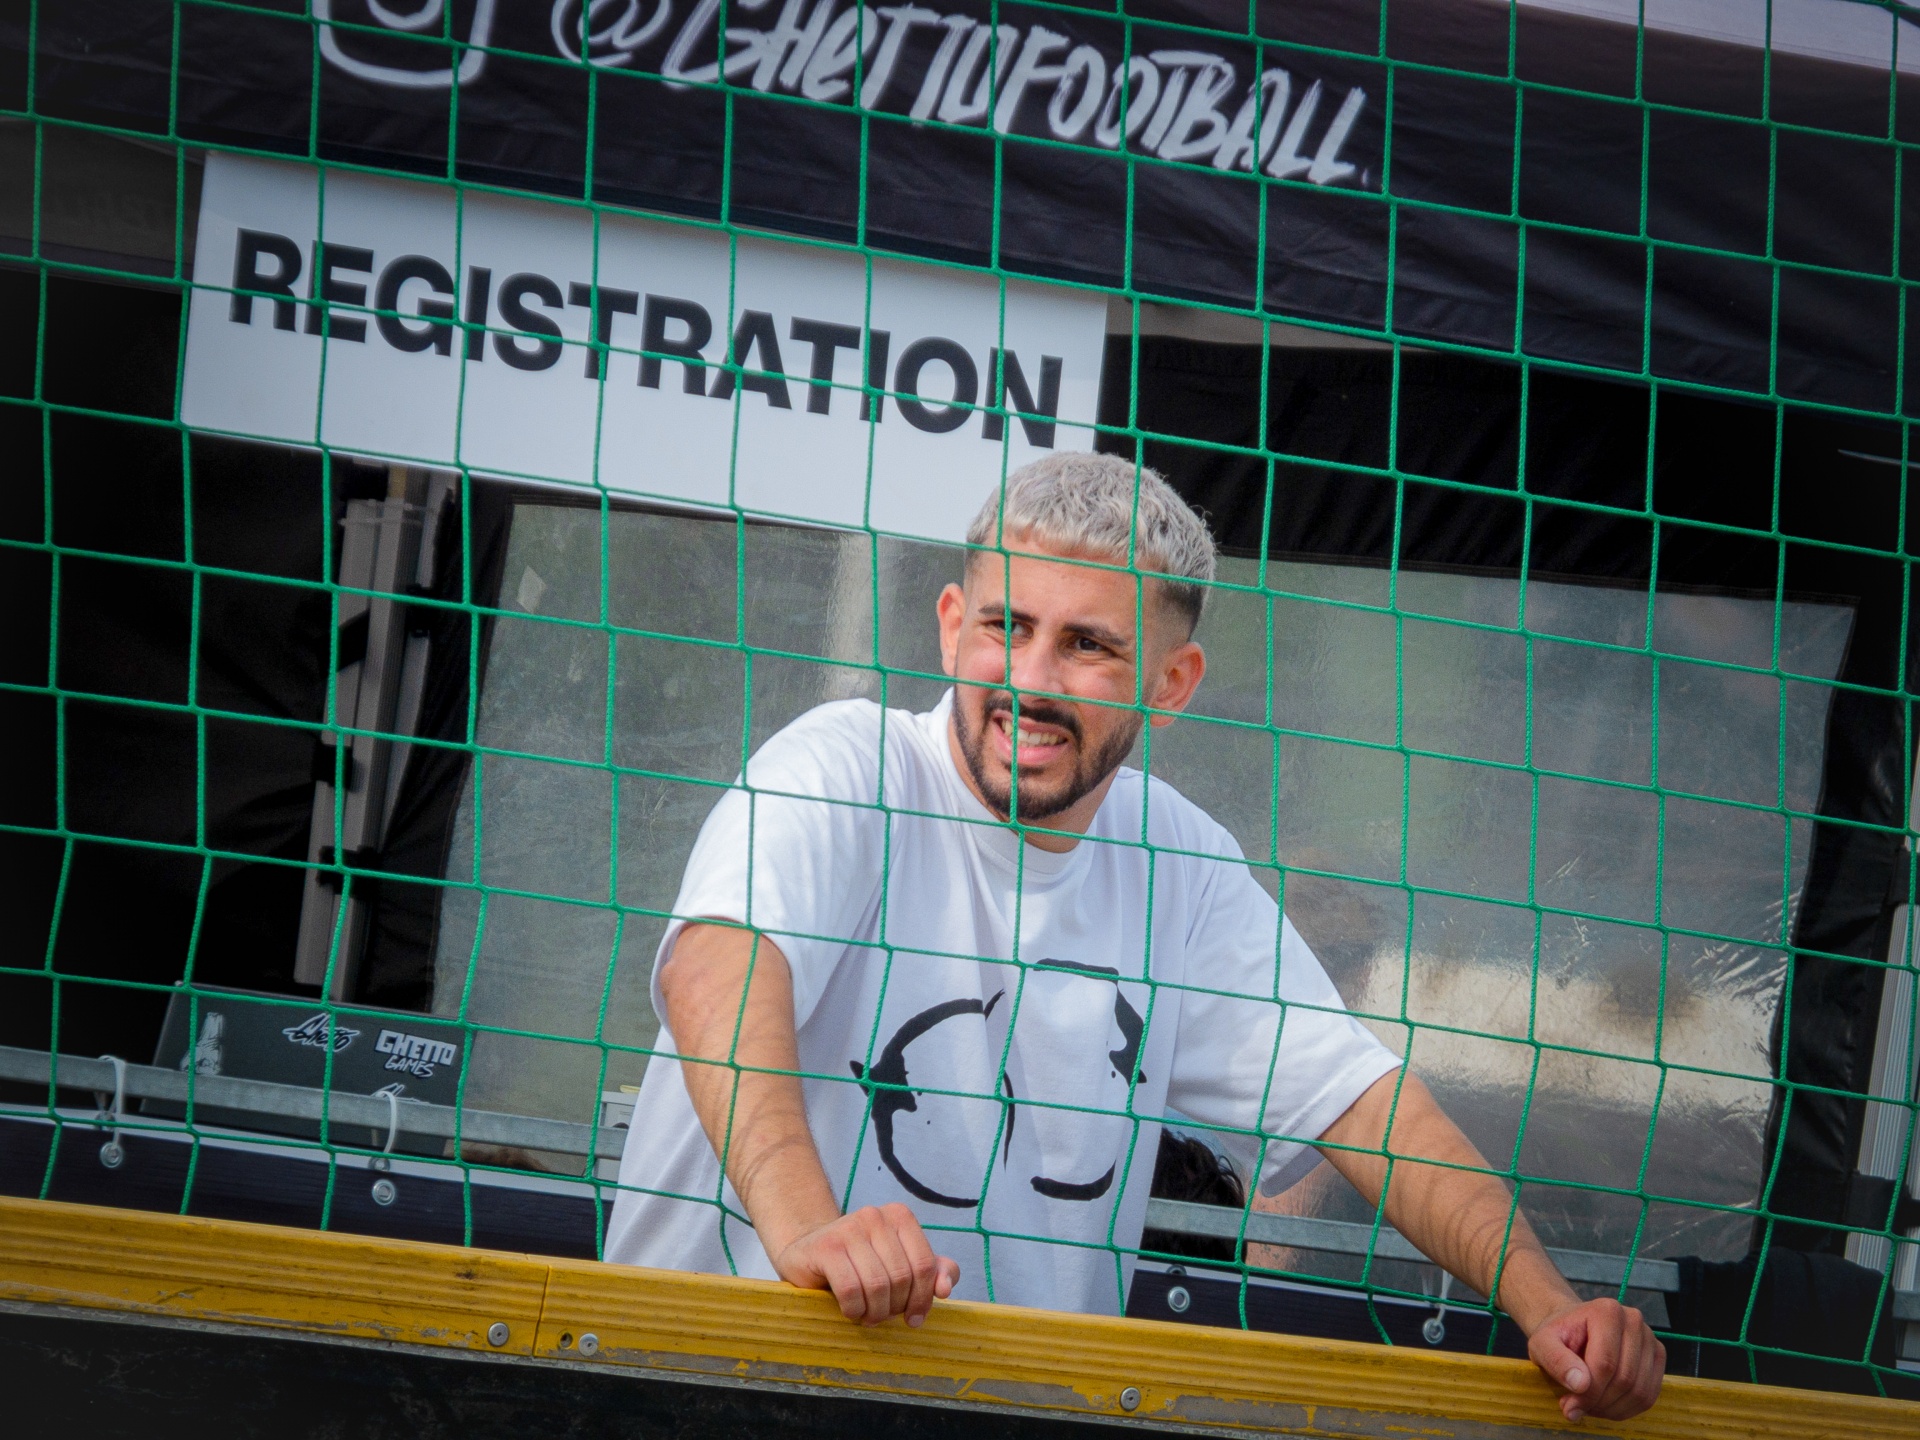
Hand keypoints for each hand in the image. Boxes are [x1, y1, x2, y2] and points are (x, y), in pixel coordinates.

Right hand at [771, 1203, 960, 1326]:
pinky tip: (850, 1311)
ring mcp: (848, 1228)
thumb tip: (945, 1289)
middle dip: (895, 1307)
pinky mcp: (826, 1248)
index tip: (913, 1319)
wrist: (808, 1253)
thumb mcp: (899, 1265)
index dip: (923, 1298)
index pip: (925, 1264)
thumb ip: (931, 1273)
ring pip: (877, 1285)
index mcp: (900, 1216)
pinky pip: (850, 1289)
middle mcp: (875, 1216)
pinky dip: (854, 1309)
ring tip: (867, 1316)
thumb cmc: (860, 1264)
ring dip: (874, 1312)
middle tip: (882, 1317)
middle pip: (902, 1277)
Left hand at [1527, 1297, 1665, 1421]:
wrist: (1573, 1329)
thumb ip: (1557, 1361)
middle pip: (1625, 1379)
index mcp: (1607, 1311)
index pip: (1605, 1364)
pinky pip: (1649, 1395)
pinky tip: (1604, 1405)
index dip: (1588, 1393)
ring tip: (1588, 1407)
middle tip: (1575, 1409)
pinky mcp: (1657, 1357)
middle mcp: (1633, 1321)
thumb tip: (1580, 1384)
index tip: (1569, 1406)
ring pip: (1640, 1391)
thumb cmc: (1557, 1336)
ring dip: (1613, 1409)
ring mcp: (1650, 1339)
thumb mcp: (1542, 1344)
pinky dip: (1627, 1408)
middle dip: (1599, 1402)